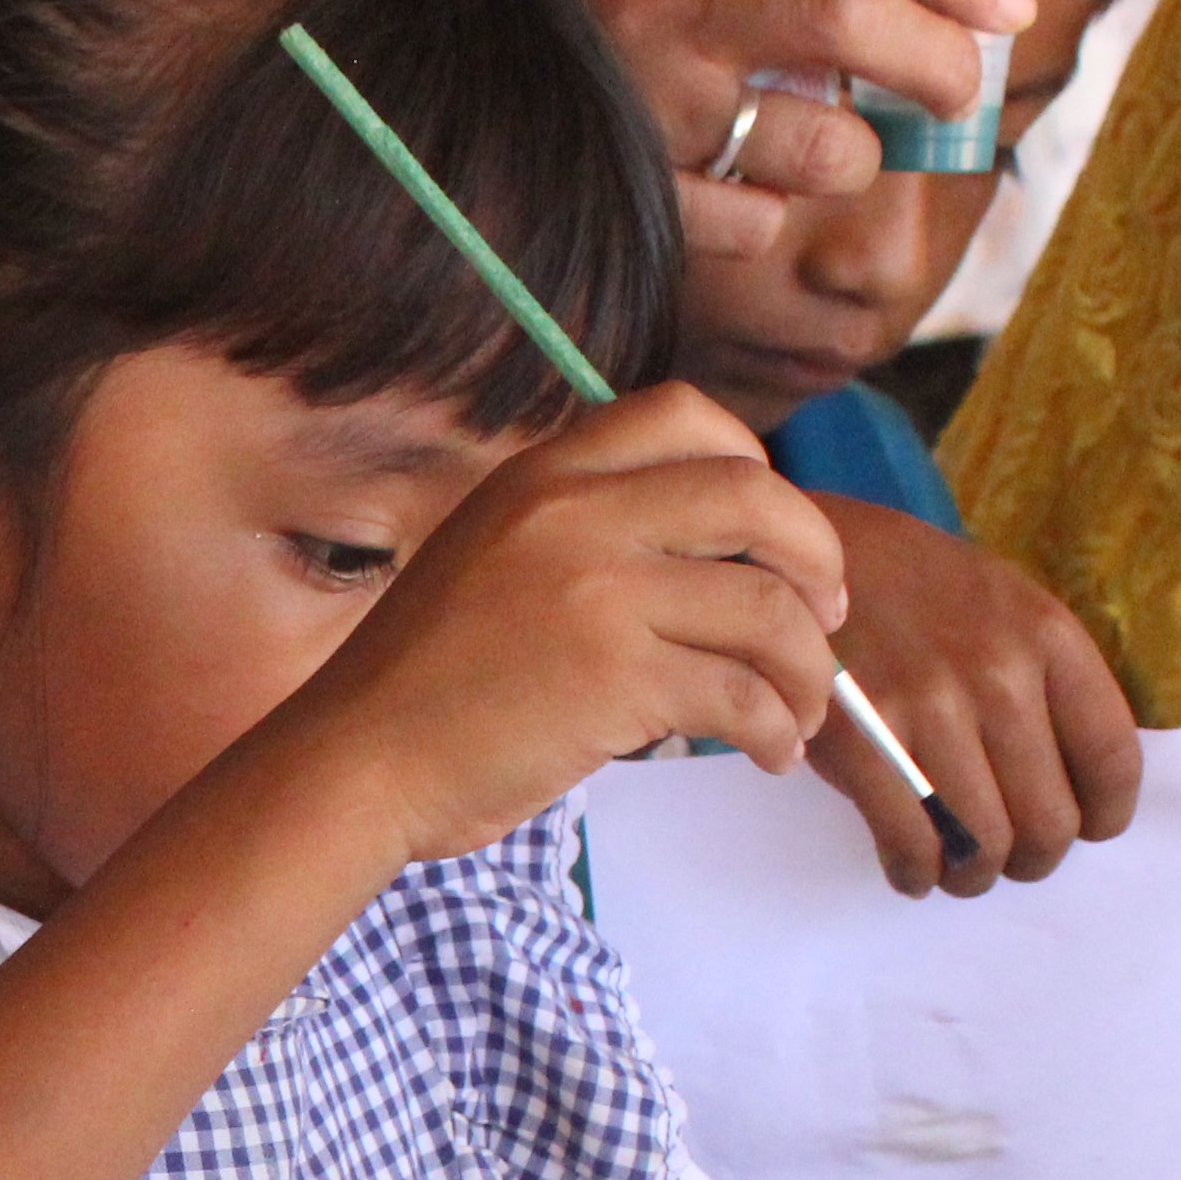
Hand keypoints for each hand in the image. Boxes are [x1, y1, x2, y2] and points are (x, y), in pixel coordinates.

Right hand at [272, 384, 848, 865]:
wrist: (355, 763)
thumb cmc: (421, 686)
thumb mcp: (489, 561)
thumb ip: (577, 535)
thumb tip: (705, 558)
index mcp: (542, 476)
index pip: (684, 415)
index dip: (756, 466)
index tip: (770, 534)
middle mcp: (574, 514)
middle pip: (754, 498)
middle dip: (816, 557)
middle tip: (825, 614)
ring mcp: (598, 592)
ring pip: (767, 608)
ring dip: (807, 667)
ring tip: (800, 713)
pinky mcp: (617, 677)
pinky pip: (742, 693)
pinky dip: (775, 729)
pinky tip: (769, 753)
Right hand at [535, 0, 1030, 262]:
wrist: (443, 97)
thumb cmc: (594, 34)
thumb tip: (941, 9)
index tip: (1012, 8)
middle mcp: (664, 11)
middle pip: (844, 15)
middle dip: (932, 60)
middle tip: (960, 93)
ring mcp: (646, 108)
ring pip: (817, 142)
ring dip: (852, 161)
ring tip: (827, 159)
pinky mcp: (631, 198)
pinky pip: (754, 222)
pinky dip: (769, 220)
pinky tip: (736, 203)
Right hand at [802, 496, 1141, 896]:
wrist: (787, 559)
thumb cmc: (899, 585)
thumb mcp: (996, 599)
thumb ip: (1041, 675)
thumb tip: (1071, 778)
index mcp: (1045, 633)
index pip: (1111, 756)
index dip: (1104, 815)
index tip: (1087, 829)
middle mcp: (998, 672)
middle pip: (1050, 819)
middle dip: (1033, 858)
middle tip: (1009, 858)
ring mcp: (927, 709)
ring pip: (983, 844)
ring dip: (973, 875)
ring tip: (956, 868)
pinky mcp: (861, 743)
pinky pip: (912, 844)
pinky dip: (917, 875)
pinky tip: (911, 870)